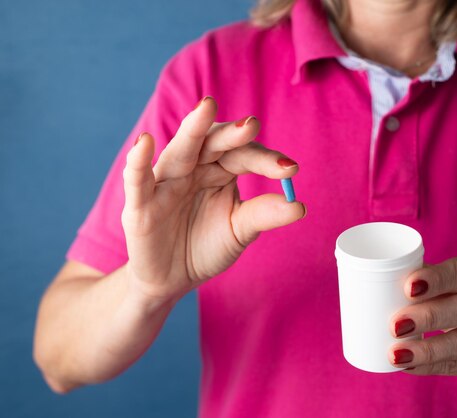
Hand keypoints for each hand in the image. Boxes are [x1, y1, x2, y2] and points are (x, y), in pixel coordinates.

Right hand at [122, 97, 304, 302]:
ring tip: (207, 106)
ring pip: (179, 150)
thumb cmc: (206, 246)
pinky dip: (138, 160)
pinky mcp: (139, 203)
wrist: (172, 278)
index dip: (266, 161)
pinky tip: (146, 142)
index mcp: (220, 170)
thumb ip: (263, 215)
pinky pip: (138, 179)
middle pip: (213, 142)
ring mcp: (166, 181)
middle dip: (232, 134)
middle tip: (252, 125)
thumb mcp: (239, 230)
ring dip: (193, 128)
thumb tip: (299, 206)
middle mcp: (193, 168)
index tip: (291, 169)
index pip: (244, 155)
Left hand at [388, 246, 456, 379]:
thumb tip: (378, 282)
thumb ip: (423, 275)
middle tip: (395, 324)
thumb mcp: (450, 274)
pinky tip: (407, 365)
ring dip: (428, 349)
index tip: (408, 287)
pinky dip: (430, 366)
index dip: (438, 279)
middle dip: (429, 317)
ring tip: (396, 353)